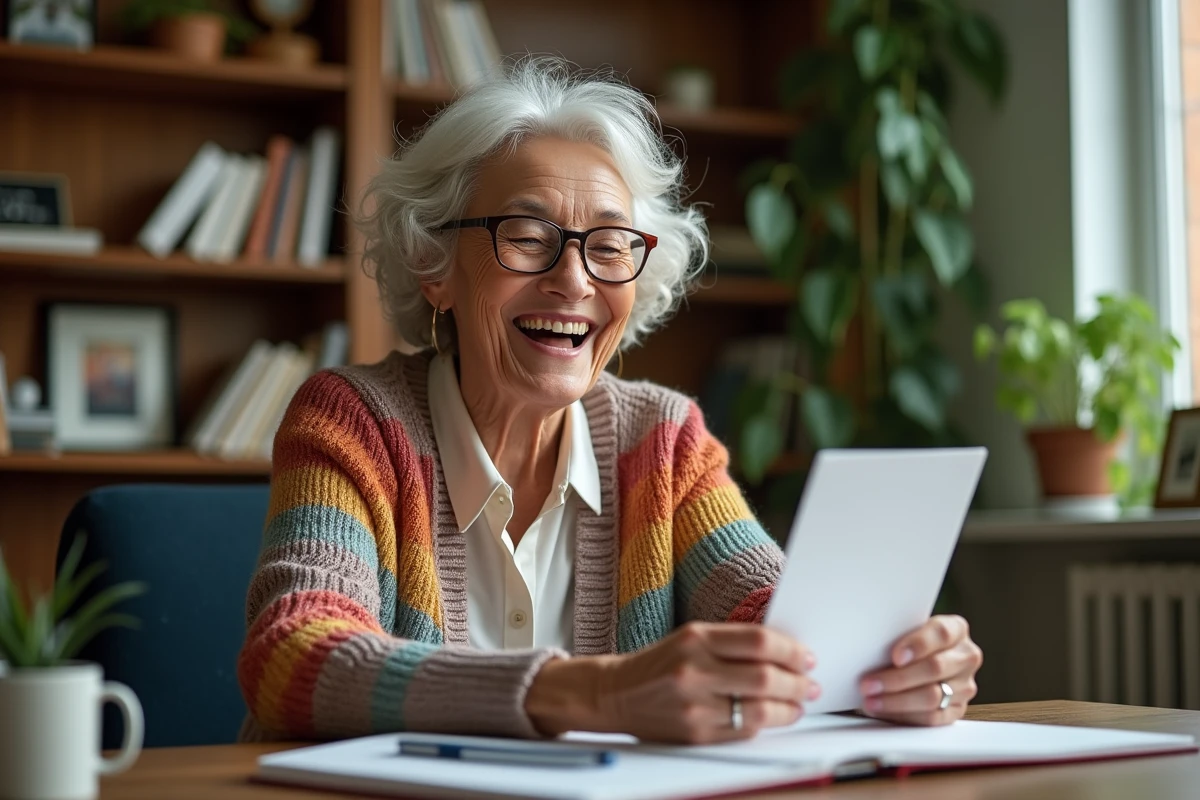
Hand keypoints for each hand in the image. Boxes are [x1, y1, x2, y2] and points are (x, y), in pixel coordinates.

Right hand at [526, 622, 817, 743]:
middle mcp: (694, 670)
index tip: (806, 656)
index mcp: (695, 638)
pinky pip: (742, 731)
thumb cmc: (660, 663)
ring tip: (799, 703)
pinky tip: (772, 717)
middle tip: (810, 683)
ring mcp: (694, 705)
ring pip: (758, 710)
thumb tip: (785, 653)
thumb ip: (733, 642)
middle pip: (764, 676)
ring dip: (788, 708)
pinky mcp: (694, 733)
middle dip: (797, 681)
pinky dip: (764, 724)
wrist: (615, 693)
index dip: (791, 650)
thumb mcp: (692, 638)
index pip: (759, 641)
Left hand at [858, 614, 981, 725]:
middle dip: (898, 678)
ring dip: (896, 700)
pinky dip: (904, 715)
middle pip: (935, 668)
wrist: (918, 660)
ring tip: (870, 700)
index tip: (895, 656)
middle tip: (869, 683)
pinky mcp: (957, 710)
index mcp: (956, 629)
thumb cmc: (907, 641)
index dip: (918, 644)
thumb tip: (871, 648)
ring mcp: (965, 685)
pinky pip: (932, 718)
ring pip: (932, 696)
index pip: (941, 633)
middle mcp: (966, 656)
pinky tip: (883, 710)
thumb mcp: (905, 630)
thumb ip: (897, 634)